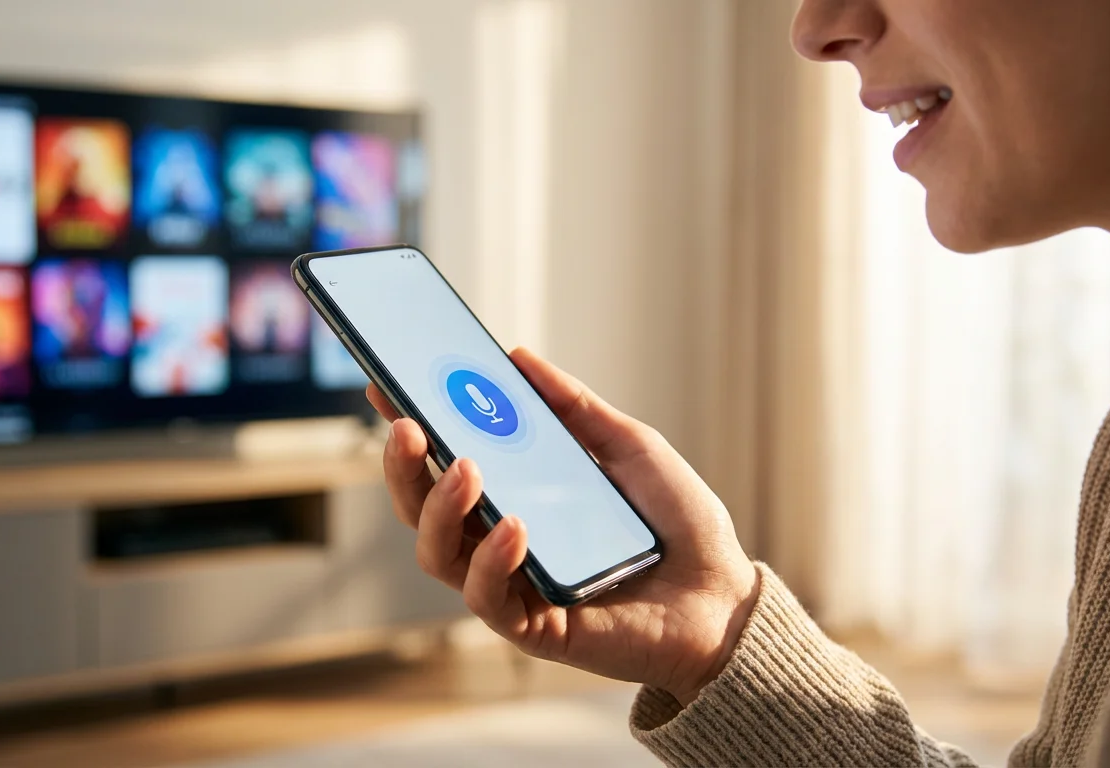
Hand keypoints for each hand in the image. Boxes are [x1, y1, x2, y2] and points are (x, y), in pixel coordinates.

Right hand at [368, 347, 760, 706]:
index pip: (443, 462)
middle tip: (408, 425)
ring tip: (467, 466)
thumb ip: (574, 408)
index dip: (408, 428)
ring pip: (439, 554)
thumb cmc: (678, 524)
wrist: (726, 597)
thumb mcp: (629, 447)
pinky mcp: (535, 629)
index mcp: (515, 497)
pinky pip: (488, 599)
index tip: (383, 384)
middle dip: (404, 466)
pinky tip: (515, 527)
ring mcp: (514, 586)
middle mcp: (500, 543)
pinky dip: (492, 560)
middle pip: (423, 509)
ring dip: (441, 507)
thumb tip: (516, 357)